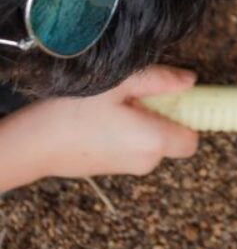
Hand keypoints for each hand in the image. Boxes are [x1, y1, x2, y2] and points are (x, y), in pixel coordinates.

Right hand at [19, 65, 198, 179]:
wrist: (30, 145)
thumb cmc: (72, 114)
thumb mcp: (119, 84)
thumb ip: (160, 80)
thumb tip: (190, 81)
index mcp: (153, 142)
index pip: (193, 139)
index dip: (190, 117)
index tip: (180, 99)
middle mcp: (145, 161)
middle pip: (173, 136)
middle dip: (164, 115)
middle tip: (137, 96)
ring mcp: (128, 168)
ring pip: (153, 140)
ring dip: (144, 121)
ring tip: (115, 106)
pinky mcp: (112, 167)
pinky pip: (134, 146)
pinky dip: (128, 131)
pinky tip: (104, 119)